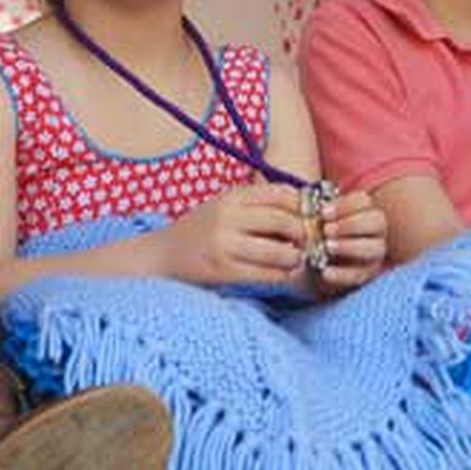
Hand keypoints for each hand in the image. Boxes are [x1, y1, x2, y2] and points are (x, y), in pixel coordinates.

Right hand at [158, 183, 305, 286]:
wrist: (162, 255)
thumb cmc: (201, 231)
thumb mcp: (224, 206)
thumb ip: (257, 203)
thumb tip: (302, 205)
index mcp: (230, 197)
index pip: (280, 194)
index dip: (302, 205)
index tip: (308, 216)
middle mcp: (228, 217)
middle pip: (284, 221)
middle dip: (302, 233)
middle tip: (304, 241)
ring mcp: (225, 245)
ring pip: (280, 252)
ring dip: (295, 257)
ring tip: (293, 259)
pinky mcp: (224, 271)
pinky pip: (267, 274)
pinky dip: (281, 275)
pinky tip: (279, 273)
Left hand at [305, 189, 387, 297]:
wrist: (310, 263)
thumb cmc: (313, 233)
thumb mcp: (311, 218)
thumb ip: (312, 206)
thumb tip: (303, 192)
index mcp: (362, 210)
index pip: (363, 201)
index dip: (345, 205)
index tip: (323, 212)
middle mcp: (374, 230)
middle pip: (376, 221)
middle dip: (351, 224)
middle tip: (326, 230)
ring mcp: (373, 253)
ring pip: (375, 247)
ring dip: (350, 246)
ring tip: (327, 247)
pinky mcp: (365, 274)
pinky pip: (360, 275)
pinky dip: (342, 274)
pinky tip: (326, 272)